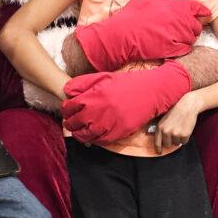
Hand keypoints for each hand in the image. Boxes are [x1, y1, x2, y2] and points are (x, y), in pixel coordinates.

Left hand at [61, 62, 191, 143]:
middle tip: (69, 123)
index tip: (66, 111)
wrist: (152, 92)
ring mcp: (109, 123)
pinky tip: (93, 135)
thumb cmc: (128, 83)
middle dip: (69, 123)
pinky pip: (101, 140)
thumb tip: (66, 90)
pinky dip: (94, 139)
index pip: (70, 107)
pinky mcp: (119, 132)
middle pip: (75, 122)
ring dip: (79, 134)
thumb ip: (84, 83)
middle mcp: (99, 111)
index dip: (66, 110)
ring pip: (86, 134)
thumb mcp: (105, 77)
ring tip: (79, 131)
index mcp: (94, 96)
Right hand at [74, 0, 209, 69]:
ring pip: (192, 38)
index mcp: (176, 7)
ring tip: (179, 36)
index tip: (204, 14)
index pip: (198, 8)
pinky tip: (174, 45)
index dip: (203, 11)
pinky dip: (183, 47)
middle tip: (185, 26)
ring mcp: (177, 37)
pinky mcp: (172, 50)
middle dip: (194, 25)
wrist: (121, 36)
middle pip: (197, 25)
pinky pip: (186, 49)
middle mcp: (180, 22)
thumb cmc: (132, 14)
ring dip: (188, 37)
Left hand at [154, 91, 201, 150]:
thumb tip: (160, 142)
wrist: (187, 106)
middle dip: (171, 142)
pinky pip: (184, 142)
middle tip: (175, 134)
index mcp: (160, 128)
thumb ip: (161, 130)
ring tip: (181, 129)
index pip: (157, 143)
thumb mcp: (164, 119)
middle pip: (167, 145)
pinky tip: (185, 129)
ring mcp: (175, 134)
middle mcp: (166, 132)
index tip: (159, 153)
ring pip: (176, 144)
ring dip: (179, 139)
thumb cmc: (176, 112)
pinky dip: (185, 138)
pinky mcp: (184, 135)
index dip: (158, 149)